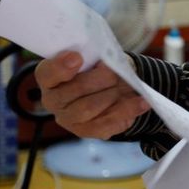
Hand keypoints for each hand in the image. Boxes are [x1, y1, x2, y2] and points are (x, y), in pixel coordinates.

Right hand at [35, 51, 150, 139]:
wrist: (114, 87)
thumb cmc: (100, 68)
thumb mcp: (98, 56)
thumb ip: (98, 58)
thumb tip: (111, 63)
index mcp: (49, 77)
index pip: (47, 73)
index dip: (61, 67)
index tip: (78, 57)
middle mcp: (53, 100)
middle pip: (75, 90)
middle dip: (101, 79)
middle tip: (115, 72)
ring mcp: (68, 119)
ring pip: (89, 108)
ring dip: (112, 95)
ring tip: (126, 86)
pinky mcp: (86, 131)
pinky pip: (106, 124)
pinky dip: (127, 111)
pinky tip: (141, 102)